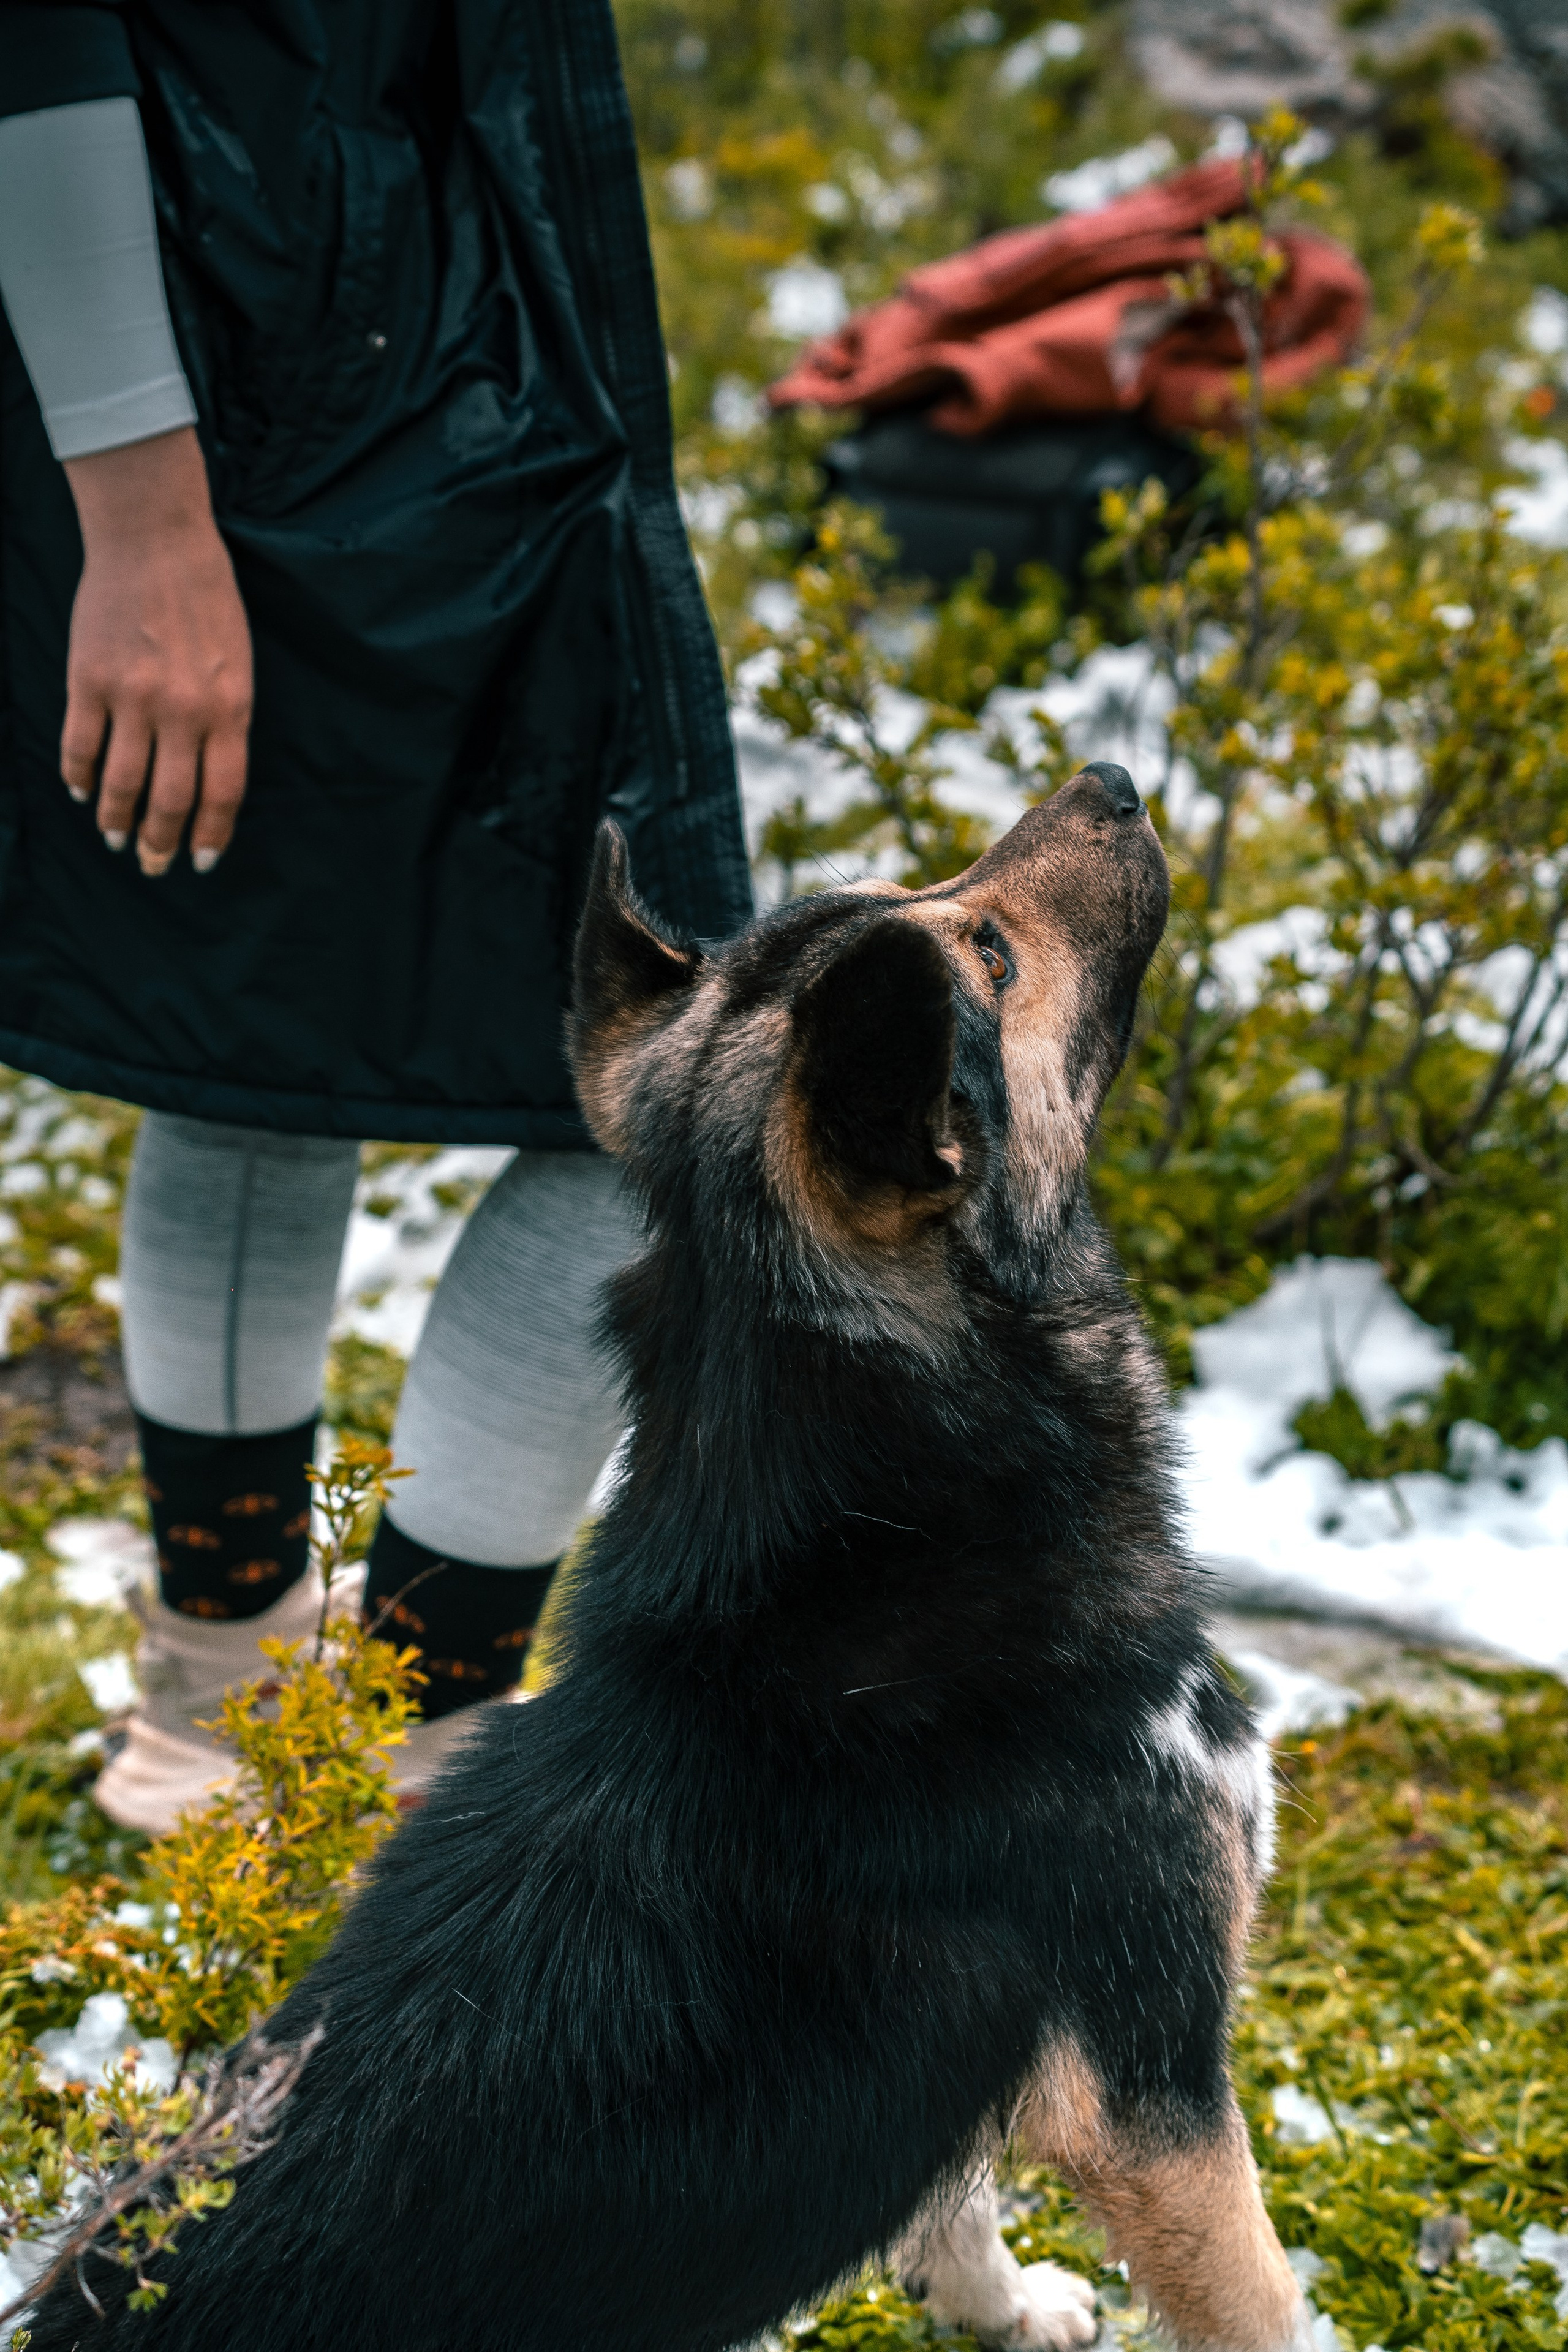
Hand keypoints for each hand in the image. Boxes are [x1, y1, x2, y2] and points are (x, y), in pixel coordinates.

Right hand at [61, 427, 252, 875]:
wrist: (153, 539)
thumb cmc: (205, 598)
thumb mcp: (237, 662)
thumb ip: (225, 719)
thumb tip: (205, 776)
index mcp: (229, 707)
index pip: (223, 793)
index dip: (211, 834)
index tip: (200, 861)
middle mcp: (182, 711)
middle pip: (171, 800)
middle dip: (161, 842)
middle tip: (153, 865)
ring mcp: (132, 697)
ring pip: (120, 782)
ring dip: (116, 819)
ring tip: (115, 838)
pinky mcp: (88, 679)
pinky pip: (80, 745)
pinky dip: (77, 777)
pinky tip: (79, 792)